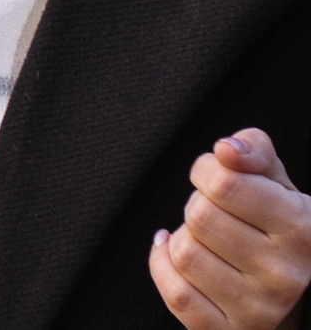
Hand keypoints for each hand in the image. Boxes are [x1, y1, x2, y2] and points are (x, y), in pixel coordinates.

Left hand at [150, 128, 310, 328]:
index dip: (207, 170)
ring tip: (209, 240)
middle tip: (218, 213)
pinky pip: (176, 293)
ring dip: (185, 237)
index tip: (216, 177)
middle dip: (198, 205)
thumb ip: (254, 151)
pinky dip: (163, 266)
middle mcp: (286, 274)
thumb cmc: (277, 225)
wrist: (295, 290)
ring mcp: (259, 309)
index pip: (224, 184)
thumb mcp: (277, 182)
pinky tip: (174, 254)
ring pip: (184, 253)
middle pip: (199, 216)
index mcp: (303, 230)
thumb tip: (226, 150)